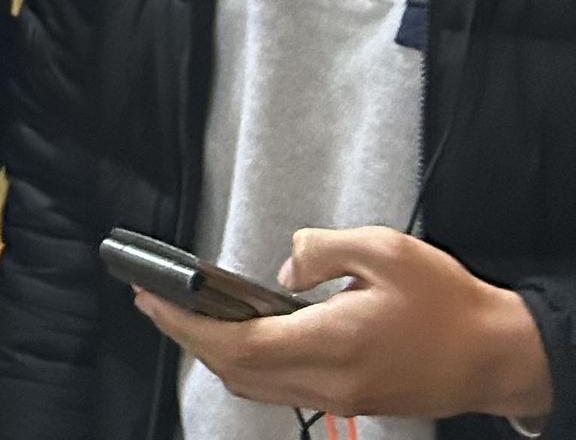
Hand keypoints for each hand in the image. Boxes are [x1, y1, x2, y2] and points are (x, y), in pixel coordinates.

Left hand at [135, 227, 551, 420]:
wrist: (497, 354)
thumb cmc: (449, 304)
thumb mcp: (385, 250)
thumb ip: (321, 250)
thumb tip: (283, 266)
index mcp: (334, 343)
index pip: (237, 343)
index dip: (185, 321)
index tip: (151, 296)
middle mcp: (329, 380)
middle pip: (234, 370)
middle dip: (184, 335)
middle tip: (152, 300)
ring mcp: (338, 396)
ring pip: (253, 384)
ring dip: (210, 351)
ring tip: (182, 313)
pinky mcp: (347, 398)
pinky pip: (278, 387)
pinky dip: (244, 362)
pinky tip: (234, 335)